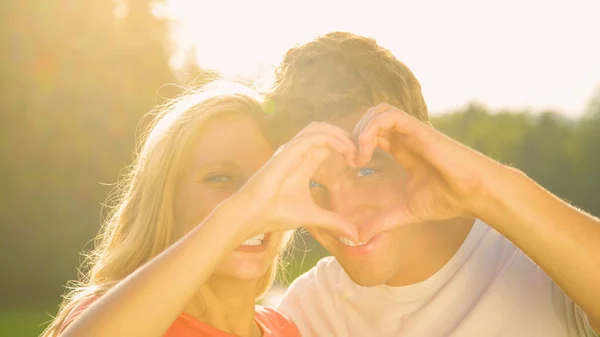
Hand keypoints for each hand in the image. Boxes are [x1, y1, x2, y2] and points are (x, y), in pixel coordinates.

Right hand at [237, 122, 359, 241]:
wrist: (251, 215)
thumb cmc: (274, 214)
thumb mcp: (312, 217)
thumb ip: (333, 222)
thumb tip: (355, 236)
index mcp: (304, 163)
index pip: (327, 143)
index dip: (345, 146)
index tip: (358, 161)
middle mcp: (298, 152)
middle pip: (325, 130)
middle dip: (345, 136)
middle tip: (360, 152)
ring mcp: (292, 150)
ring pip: (319, 127)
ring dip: (340, 134)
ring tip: (353, 150)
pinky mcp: (287, 152)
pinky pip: (313, 136)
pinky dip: (331, 138)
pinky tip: (344, 150)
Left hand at [353, 103, 499, 240]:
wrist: (475, 193)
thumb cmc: (449, 199)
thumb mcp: (406, 211)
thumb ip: (382, 221)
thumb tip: (359, 237)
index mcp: (403, 150)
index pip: (372, 134)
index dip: (356, 144)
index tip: (350, 165)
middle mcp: (406, 137)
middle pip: (370, 118)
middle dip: (353, 134)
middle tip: (350, 159)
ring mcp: (412, 131)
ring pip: (378, 112)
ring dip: (361, 130)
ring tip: (358, 156)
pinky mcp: (420, 129)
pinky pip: (389, 116)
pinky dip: (371, 129)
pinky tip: (366, 152)